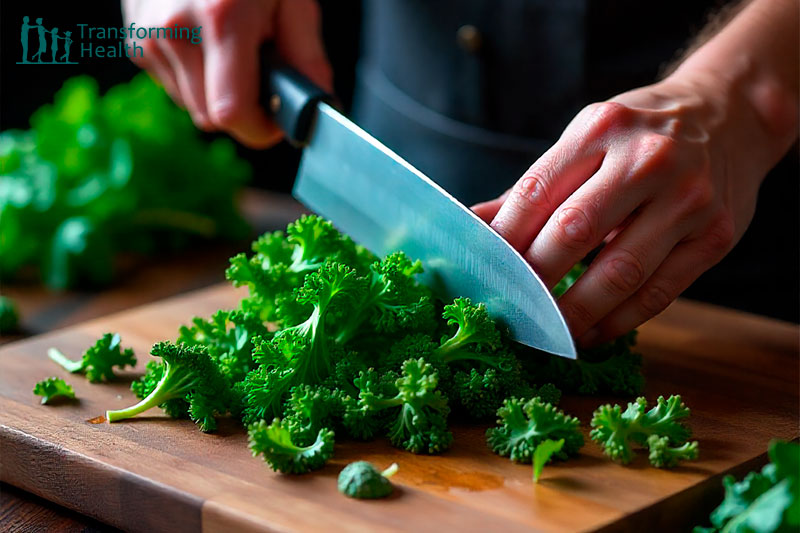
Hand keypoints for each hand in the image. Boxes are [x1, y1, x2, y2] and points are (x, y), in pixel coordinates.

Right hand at [121, 0, 331, 146]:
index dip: (261, 128)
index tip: (278, 119)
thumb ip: (307, 56)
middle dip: (243, 111)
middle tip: (262, 76)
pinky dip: (195, 77)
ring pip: (191, 106)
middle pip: (211, 118)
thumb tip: (318, 106)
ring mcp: (148, 36)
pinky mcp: (135, 41)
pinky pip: (173, 86)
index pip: (233, 113)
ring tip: (232, 49)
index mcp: (221, 19)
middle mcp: (175, 31)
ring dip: (217, 94)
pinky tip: (206, 42)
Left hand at [473, 76, 776, 346]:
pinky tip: (591, 334)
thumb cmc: (641, 133)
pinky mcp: (716, 237)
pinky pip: (658, 293)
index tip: (480, 275)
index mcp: (601, 129)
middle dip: (532, 281)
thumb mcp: (587, 139)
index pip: (535, 194)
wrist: (730, 116)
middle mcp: (647, 160)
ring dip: (574, 313)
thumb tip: (474, 225)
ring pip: (619, 272)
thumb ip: (535, 187)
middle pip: (572, 233)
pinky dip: (618, 321)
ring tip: (546, 334)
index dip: (502, 242)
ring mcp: (688, 200)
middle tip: (507, 310)